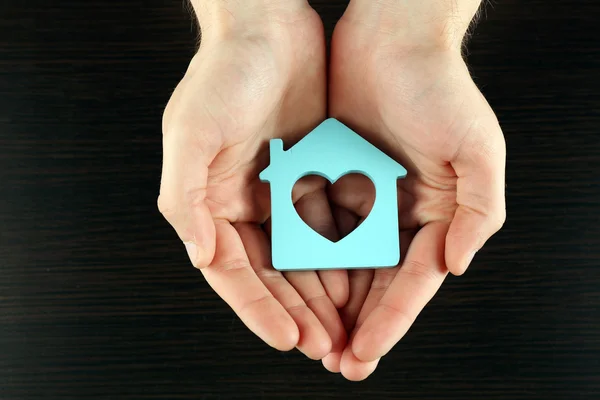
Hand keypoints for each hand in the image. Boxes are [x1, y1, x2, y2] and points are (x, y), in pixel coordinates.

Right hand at [158, 1, 346, 359]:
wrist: (266, 25)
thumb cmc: (223, 73)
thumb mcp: (192, 133)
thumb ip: (187, 200)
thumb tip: (200, 256)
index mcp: (209, 201)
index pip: (233, 271)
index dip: (258, 308)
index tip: (289, 339)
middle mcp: (242, 202)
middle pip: (270, 273)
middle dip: (296, 311)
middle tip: (324, 346)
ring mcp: (277, 190)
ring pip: (302, 255)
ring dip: (321, 291)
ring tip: (344, 325)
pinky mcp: (309, 173)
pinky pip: (327, 223)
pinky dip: (340, 252)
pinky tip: (358, 278)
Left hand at [324, 1, 505, 379]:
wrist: (392, 35)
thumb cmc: (440, 85)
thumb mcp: (476, 149)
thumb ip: (478, 212)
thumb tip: (456, 267)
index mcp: (436, 212)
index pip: (413, 281)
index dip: (391, 320)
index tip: (366, 353)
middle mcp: (399, 212)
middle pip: (377, 282)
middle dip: (357, 324)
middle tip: (337, 364)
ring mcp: (364, 197)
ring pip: (344, 262)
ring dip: (329, 302)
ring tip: (311, 340)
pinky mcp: (332, 176)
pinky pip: (317, 226)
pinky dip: (308, 258)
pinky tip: (293, 287)